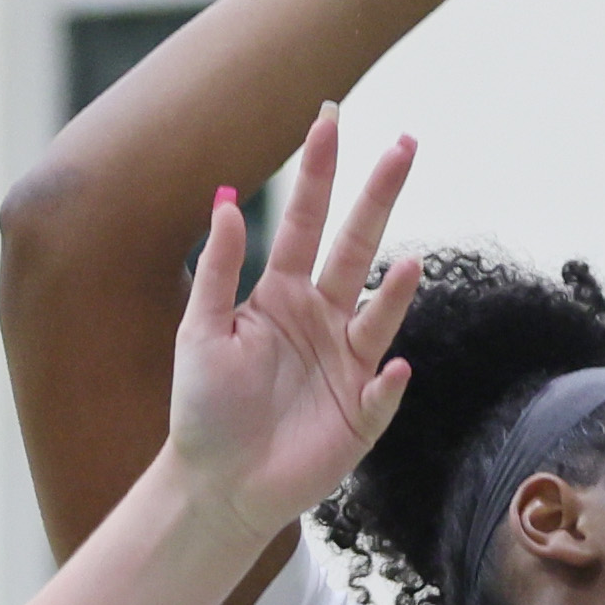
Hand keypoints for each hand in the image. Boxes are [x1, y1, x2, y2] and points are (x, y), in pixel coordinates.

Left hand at [163, 107, 418, 539]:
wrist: (216, 485)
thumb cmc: (204, 410)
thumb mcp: (199, 333)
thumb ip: (218, 271)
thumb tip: (223, 200)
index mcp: (279, 295)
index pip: (304, 222)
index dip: (319, 173)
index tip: (331, 120)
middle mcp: (321, 318)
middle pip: (356, 247)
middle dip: (378, 198)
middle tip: (405, 145)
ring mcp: (346, 364)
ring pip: (378, 315)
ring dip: (392, 293)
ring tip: (406, 264)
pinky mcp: (361, 413)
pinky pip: (383, 392)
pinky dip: (389, 382)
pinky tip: (391, 369)